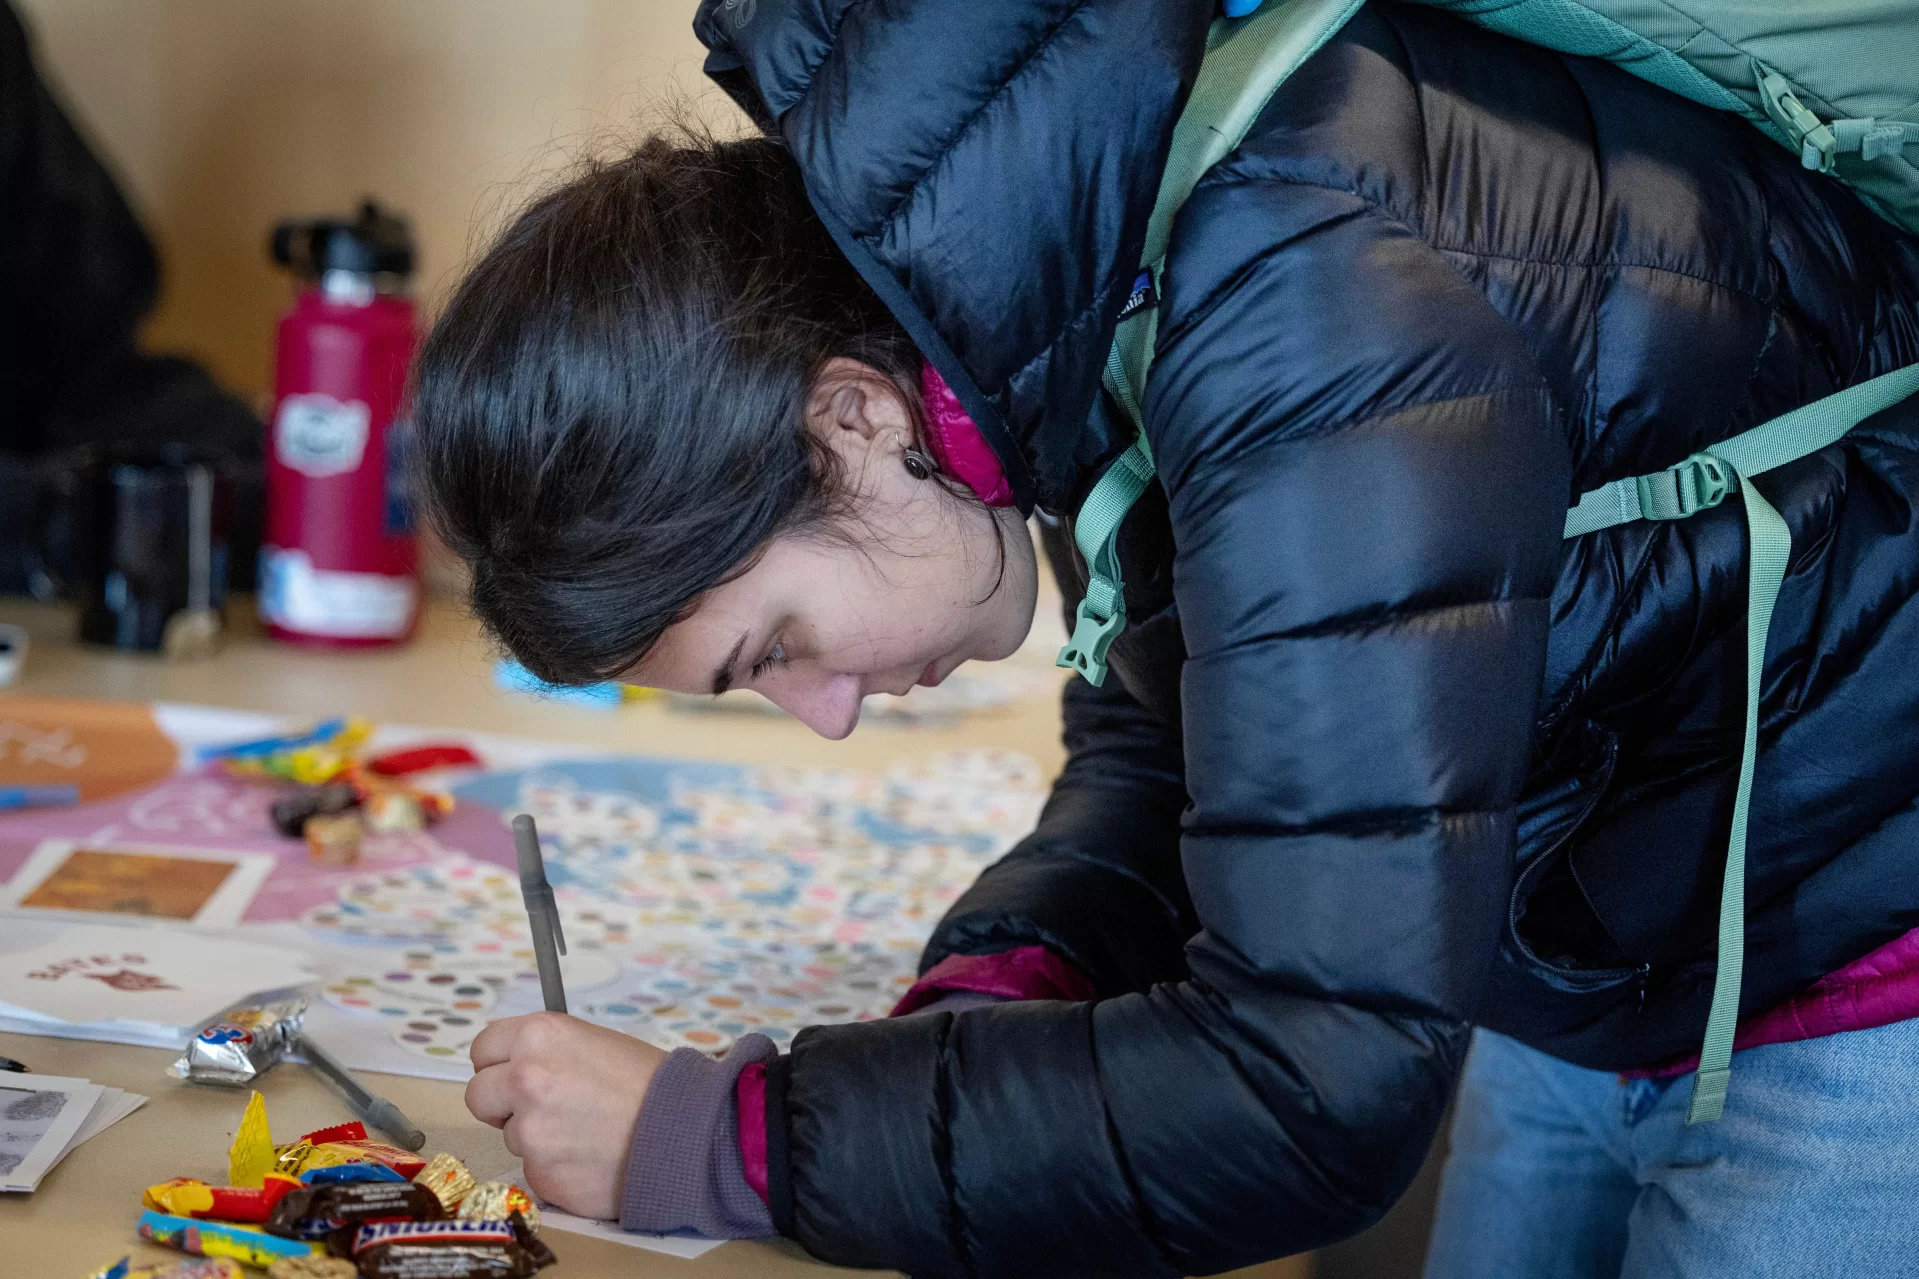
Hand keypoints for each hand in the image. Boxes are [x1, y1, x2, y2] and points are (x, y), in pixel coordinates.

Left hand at [465, 1012, 668, 1219]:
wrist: (686, 1130)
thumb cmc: (649, 1083)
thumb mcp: (594, 1042)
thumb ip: (546, 1052)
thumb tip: (513, 1066)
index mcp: (540, 1035)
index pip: (482, 1048)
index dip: (499, 1063)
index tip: (512, 1073)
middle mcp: (526, 1078)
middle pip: (479, 1094)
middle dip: (503, 1103)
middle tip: (543, 1107)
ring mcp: (530, 1131)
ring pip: (511, 1136)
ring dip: (538, 1137)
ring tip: (586, 1131)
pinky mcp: (541, 1174)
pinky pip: (534, 1170)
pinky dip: (557, 1167)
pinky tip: (590, 1157)